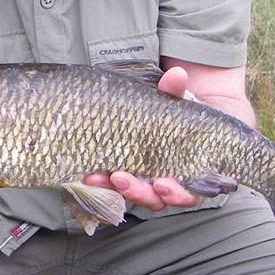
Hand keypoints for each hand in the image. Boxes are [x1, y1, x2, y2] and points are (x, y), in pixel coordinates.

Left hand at [82, 65, 201, 211]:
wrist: (156, 116)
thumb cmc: (176, 114)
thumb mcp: (176, 101)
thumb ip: (175, 90)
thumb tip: (177, 75)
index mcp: (189, 172)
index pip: (186, 194)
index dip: (175, 193)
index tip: (161, 183)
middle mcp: (166, 184)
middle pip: (155, 200)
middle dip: (138, 192)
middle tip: (121, 179)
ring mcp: (142, 183)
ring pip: (130, 196)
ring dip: (114, 189)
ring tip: (96, 176)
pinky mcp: (121, 179)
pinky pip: (111, 188)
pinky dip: (100, 184)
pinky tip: (85, 175)